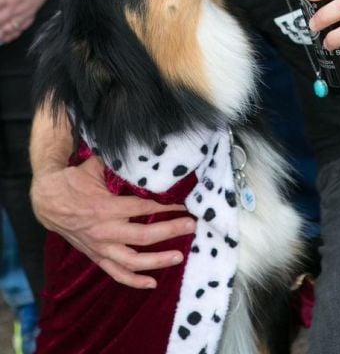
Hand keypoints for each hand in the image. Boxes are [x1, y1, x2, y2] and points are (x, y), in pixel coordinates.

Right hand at [31, 155, 196, 288]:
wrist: (48, 201)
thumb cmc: (74, 181)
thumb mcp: (95, 167)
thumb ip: (119, 165)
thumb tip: (143, 156)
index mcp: (106, 207)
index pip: (143, 209)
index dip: (165, 207)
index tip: (184, 205)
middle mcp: (105, 231)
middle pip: (144, 237)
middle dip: (171, 231)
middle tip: (191, 226)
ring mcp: (100, 247)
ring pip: (133, 262)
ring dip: (158, 261)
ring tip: (179, 256)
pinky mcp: (96, 257)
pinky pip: (116, 274)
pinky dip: (134, 281)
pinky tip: (152, 283)